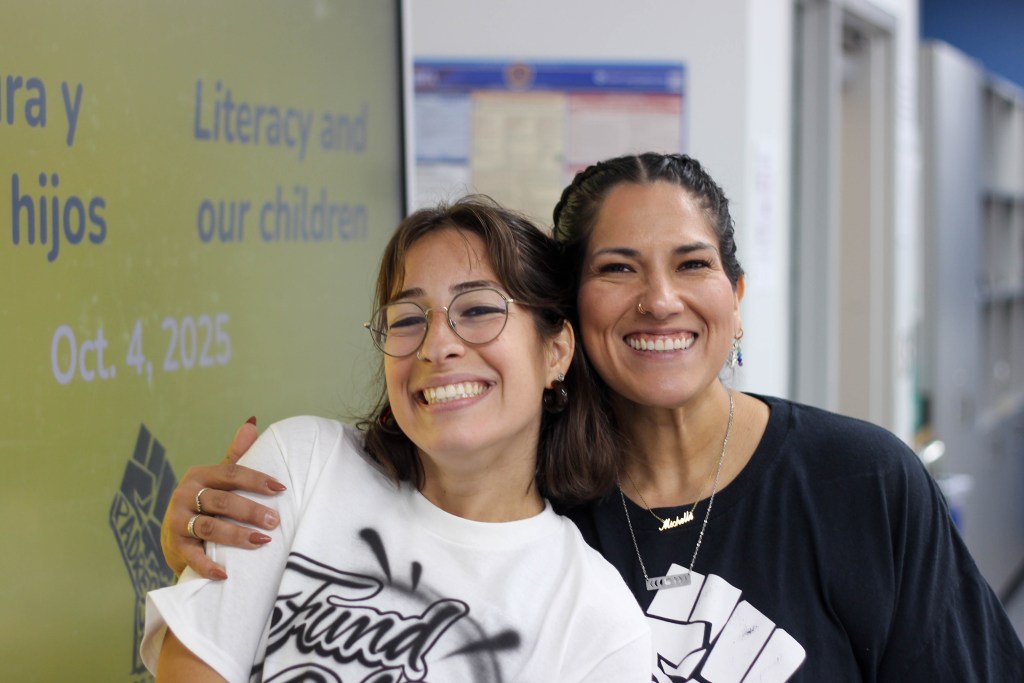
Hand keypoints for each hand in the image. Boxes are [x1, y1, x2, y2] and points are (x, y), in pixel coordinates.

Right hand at [160, 417, 285, 579]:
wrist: (175, 536)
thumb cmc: (206, 502)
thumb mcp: (218, 478)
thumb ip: (235, 455)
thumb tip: (252, 423)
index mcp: (200, 475)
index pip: (232, 473)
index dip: (257, 480)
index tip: (281, 489)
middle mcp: (186, 495)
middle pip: (222, 501)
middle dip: (250, 511)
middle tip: (275, 521)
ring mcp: (178, 521)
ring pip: (210, 527)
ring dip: (237, 535)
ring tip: (262, 541)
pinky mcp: (175, 546)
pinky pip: (193, 556)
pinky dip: (209, 566)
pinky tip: (226, 574)